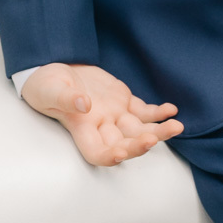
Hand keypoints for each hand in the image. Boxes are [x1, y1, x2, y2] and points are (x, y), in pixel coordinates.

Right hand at [21, 63, 182, 166]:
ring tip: (177, 126)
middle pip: (124, 143)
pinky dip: (158, 112)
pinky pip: (144, 111)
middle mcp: (100, 126)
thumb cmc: (45, 83)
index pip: (97, 152)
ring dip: (159, 130)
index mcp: (81, 128)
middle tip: (155, 139)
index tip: (122, 153)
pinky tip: (172, 110)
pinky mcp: (123, 100)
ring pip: (140, 129)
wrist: (56, 67)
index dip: (110, 156)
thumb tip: (83, 104)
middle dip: (140, 144)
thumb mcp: (49, 89)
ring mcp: (114, 114)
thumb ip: (65, 97)